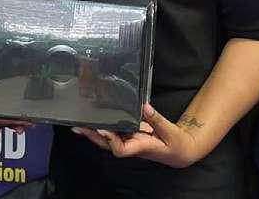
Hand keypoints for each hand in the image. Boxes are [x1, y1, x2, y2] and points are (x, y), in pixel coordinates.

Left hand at [71, 104, 202, 167]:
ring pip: (109, 140)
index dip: (110, 140)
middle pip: (108, 145)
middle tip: (78, 127)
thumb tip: (145, 107)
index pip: (121, 149)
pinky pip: (114, 133)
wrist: (179, 152)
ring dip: (94, 133)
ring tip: (80, 123)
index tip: (103, 129)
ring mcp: (130, 141)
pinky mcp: (131, 136)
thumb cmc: (176, 144)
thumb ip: (157, 120)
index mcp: (141, 147)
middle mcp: (132, 146)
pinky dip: (104, 127)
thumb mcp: (171, 131)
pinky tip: (96, 120)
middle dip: (93, 136)